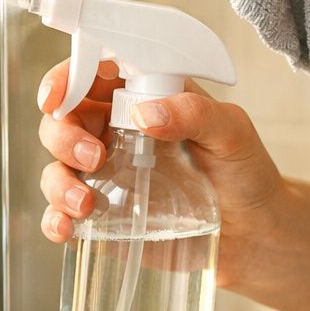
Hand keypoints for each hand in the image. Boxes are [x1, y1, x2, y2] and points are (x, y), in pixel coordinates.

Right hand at [35, 59, 284, 289]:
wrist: (255, 235)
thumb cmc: (245, 173)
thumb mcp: (232, 133)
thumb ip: (196, 113)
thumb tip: (147, 114)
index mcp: (142, 97)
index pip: (91, 75)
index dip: (65, 79)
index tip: (56, 97)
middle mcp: (115, 132)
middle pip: (62, 120)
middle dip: (62, 136)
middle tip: (92, 157)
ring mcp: (106, 175)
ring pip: (56, 167)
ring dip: (57, 182)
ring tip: (85, 204)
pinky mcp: (104, 216)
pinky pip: (63, 214)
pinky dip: (54, 221)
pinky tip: (66, 230)